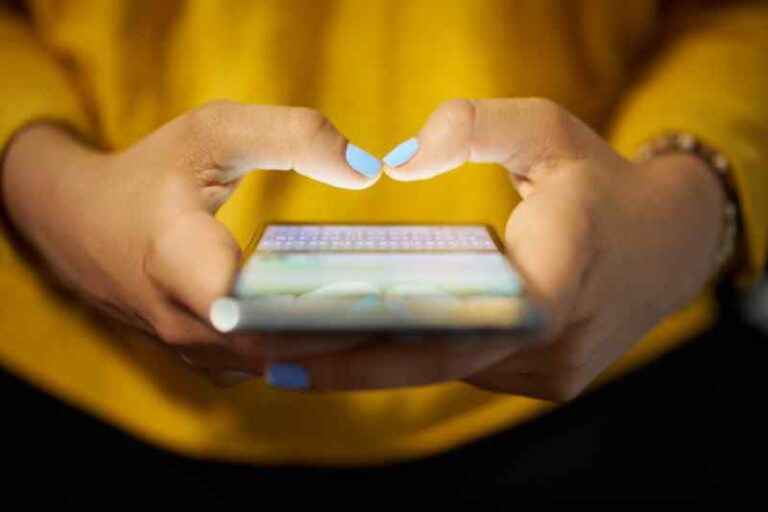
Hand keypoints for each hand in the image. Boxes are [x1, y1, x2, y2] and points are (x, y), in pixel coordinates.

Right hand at [1, 101, 379, 384]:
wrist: (83, 225)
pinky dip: (321, 352)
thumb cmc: (152, 172)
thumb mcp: (213, 131)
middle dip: (355, 333)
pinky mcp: (212, 362)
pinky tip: (370, 329)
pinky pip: (276, 366)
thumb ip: (292, 136)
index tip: (385, 296)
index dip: (319, 308)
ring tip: (414, 325)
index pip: (251, 307)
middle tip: (429, 313)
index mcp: (176, 260)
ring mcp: (197, 352)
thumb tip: (369, 170)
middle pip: (283, 345)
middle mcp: (184, 324)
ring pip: (285, 365)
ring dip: (345, 349)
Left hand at [269, 98, 725, 399]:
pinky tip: (365, 344)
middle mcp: (557, 339)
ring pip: (450, 371)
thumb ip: (473, 127)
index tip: (303, 346)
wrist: (667, 243)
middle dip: (353, 363)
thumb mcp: (545, 130)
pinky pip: (469, 370)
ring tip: (301, 351)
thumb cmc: (599, 181)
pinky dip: (418, 358)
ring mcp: (554, 370)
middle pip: (439, 361)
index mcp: (560, 272)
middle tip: (271, 359)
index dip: (378, 342)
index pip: (460, 321)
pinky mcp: (548, 380)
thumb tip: (397, 161)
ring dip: (381, 363)